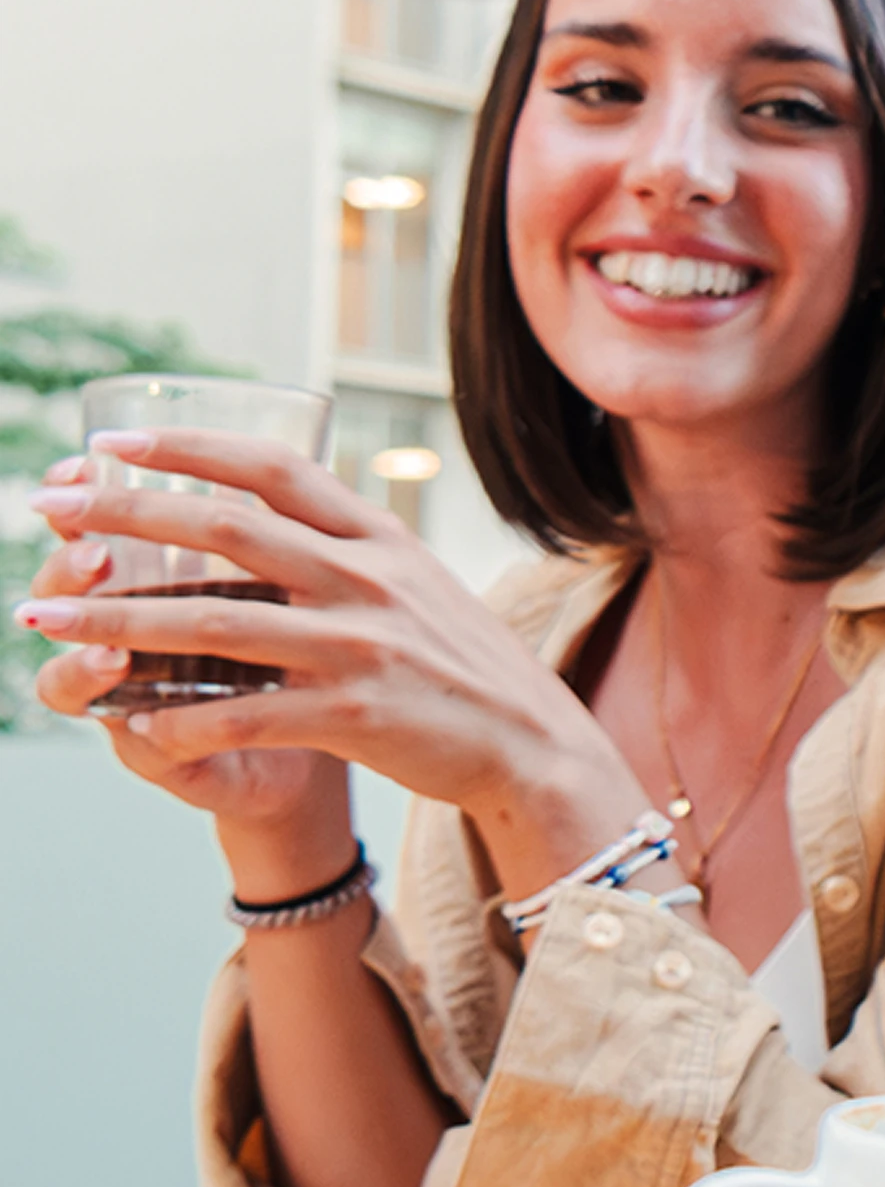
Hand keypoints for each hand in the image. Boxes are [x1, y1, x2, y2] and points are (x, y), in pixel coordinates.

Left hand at [16, 425, 642, 893]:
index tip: (111, 444)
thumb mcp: (416, 580)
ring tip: (45, 616)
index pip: (273, 468)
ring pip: (213, 621)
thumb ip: (346, 545)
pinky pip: (245, 715)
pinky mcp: (356, 715)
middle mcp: (368, 578)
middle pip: (225, 529)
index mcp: (379, 537)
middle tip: (45, 505)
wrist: (532, 742)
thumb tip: (262, 505)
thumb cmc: (462, 662)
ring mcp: (362, 646)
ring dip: (115, 619)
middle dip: (122, 514)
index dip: (187, 447)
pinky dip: (181, 719)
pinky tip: (132, 720)